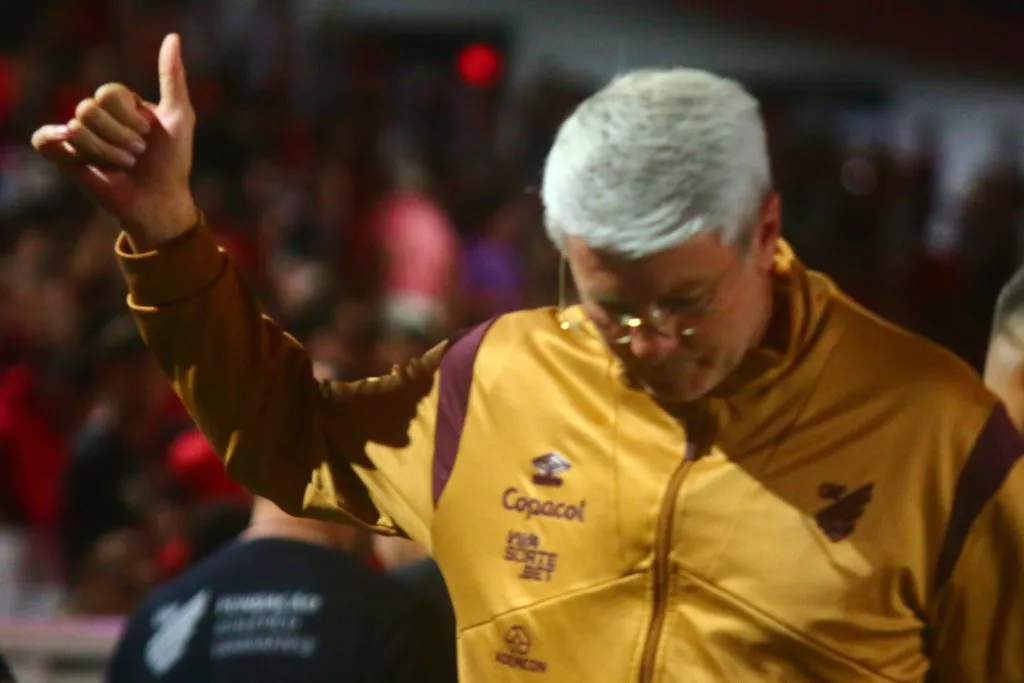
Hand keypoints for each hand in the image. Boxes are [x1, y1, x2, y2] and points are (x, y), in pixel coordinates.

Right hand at [31, 33, 197, 247]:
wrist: (159, 199)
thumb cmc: (171, 161)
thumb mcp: (180, 116)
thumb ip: (173, 77)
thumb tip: (172, 37)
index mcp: (120, 104)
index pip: (109, 92)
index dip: (129, 116)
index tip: (148, 135)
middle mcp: (98, 116)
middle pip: (90, 107)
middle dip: (120, 136)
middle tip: (137, 154)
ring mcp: (79, 135)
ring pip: (76, 127)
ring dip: (107, 151)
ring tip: (125, 165)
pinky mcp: (64, 156)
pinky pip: (46, 139)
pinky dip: (65, 147)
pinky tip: (83, 160)